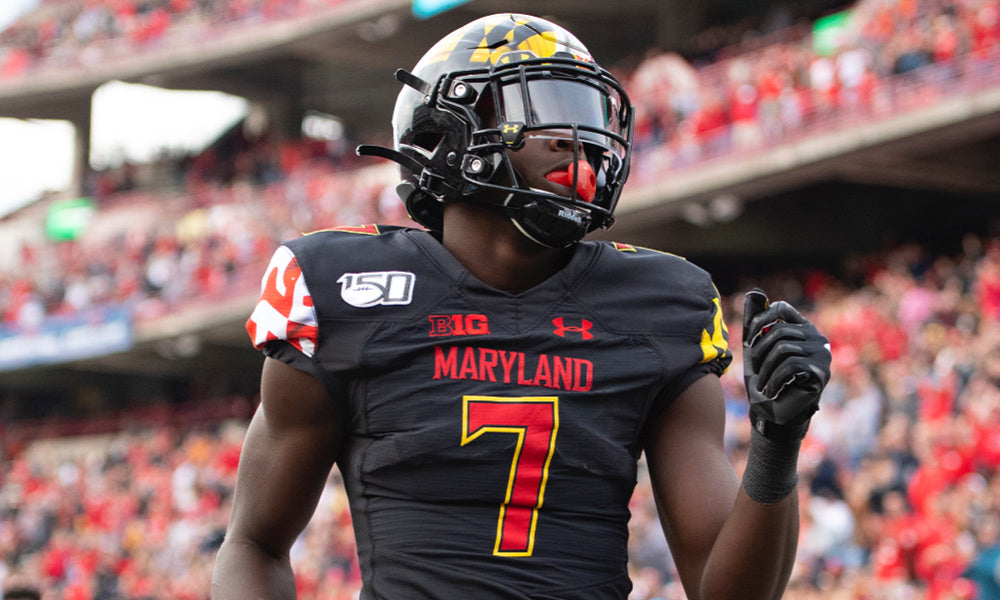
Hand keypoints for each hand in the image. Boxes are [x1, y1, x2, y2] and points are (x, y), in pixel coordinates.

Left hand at [742, 289, 830, 441]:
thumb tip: (753, 293)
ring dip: (765, 369)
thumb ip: (755, 322)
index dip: (760, 320)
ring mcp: (821, 354)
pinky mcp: (821, 371)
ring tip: (762, 384)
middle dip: (759, 351)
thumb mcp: (755, 349)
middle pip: (779, 331)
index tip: (748, 340)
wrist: (776, 412)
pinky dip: (774, 380)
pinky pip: (790, 366)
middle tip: (755, 370)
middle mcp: (815, 337)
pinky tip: (771, 390)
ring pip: (783, 349)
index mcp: (800, 328)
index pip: (781, 308)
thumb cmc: (765, 379)